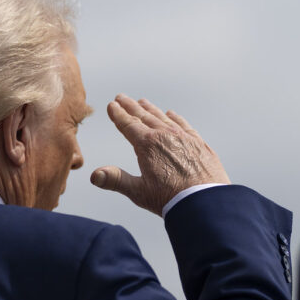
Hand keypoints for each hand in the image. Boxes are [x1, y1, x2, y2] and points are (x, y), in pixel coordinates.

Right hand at [90, 94, 228, 215]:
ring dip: (151, 109)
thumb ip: (116, 180)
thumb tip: (94, 175)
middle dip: (131, 107)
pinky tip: (171, 114)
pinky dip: (174, 117)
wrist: (204, 201)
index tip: (111, 105)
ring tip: (142, 102)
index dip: (118, 115)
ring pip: (162, 118)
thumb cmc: (170, 198)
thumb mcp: (138, 191)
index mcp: (147, 144)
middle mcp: (164, 135)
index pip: (128, 125)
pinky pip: (183, 124)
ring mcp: (182, 137)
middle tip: (122, 97)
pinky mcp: (198, 142)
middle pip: (144, 116)